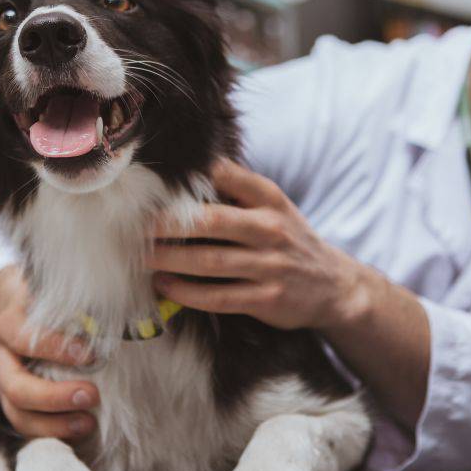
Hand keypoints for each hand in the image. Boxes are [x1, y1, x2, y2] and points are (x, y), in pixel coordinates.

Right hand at [0, 266, 100, 438]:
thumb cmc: (54, 303)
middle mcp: (2, 358)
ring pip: (17, 414)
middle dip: (53, 397)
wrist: (24, 313)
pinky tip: (81, 430)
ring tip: (88, 423)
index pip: (22, 337)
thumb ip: (85, 296)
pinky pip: (27, 427)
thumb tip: (133, 288)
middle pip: (15, 386)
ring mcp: (5, 385)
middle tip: (93, 395)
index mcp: (9, 324)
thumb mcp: (62, 292)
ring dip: (53, 424)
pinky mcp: (15, 404)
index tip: (92, 354)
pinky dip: (53, 433)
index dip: (54, 348)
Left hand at [148, 159, 373, 330]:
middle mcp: (271, 229)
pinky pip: (219, 297)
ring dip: (170, 260)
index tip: (151, 184)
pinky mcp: (267, 299)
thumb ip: (236, 189)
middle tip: (135, 227)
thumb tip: (182, 171)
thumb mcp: (273, 206)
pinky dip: (186, 292)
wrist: (335, 285)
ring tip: (142, 257)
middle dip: (168, 224)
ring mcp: (271, 265)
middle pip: (211, 221)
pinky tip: (164, 286)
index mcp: (269, 198)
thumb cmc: (289, 239)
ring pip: (210, 262)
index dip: (188, 177)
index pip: (225, 176)